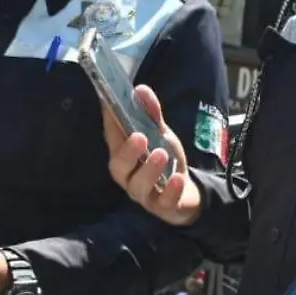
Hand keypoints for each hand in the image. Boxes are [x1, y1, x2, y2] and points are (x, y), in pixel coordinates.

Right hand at [102, 84, 202, 226]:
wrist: (185, 195)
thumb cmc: (164, 161)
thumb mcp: (161, 135)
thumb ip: (152, 114)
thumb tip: (140, 89)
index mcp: (123, 154)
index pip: (111, 136)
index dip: (109, 120)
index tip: (110, 101)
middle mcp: (128, 175)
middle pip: (118, 167)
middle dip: (127, 152)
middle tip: (139, 137)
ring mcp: (144, 193)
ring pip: (138, 186)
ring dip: (149, 170)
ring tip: (161, 154)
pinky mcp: (162, 206)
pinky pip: (163, 202)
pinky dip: (171, 190)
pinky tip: (177, 178)